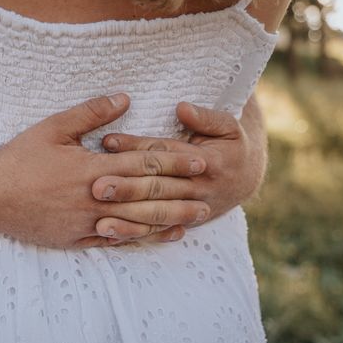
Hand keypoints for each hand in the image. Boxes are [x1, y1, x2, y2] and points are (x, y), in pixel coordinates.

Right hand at [0, 95, 210, 247]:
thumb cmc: (20, 157)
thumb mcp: (53, 127)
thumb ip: (91, 113)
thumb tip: (124, 97)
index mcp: (92, 168)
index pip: (142, 163)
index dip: (174, 161)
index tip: (200, 160)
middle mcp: (95, 198)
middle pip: (147, 195)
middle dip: (181, 193)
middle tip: (210, 193)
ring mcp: (87, 222)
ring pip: (137, 222)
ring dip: (169, 219)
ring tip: (196, 218)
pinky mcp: (77, 239)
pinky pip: (115, 240)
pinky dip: (141, 238)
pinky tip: (161, 236)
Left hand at [92, 100, 266, 229]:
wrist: (247, 177)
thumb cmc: (231, 144)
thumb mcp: (228, 126)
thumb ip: (205, 118)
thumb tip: (181, 108)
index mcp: (208, 162)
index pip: (165, 153)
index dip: (136, 147)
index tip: (108, 142)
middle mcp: (198, 189)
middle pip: (157, 188)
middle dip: (127, 188)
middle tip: (96, 186)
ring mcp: (191, 211)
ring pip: (156, 215)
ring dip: (127, 218)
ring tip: (99, 220)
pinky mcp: (183, 223)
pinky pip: (157, 231)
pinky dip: (134, 234)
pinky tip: (110, 235)